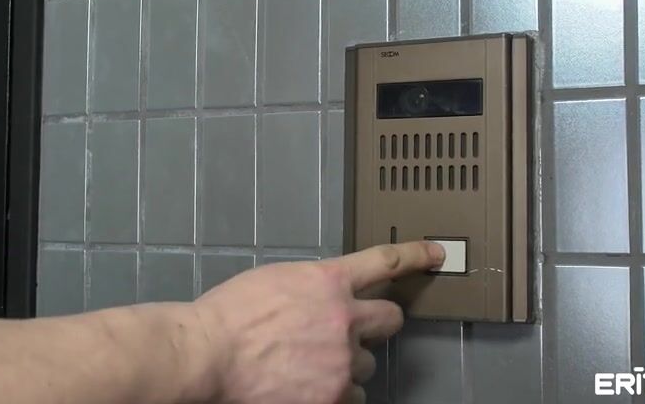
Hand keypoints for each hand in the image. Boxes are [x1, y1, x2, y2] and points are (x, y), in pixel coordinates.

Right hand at [192, 241, 445, 403]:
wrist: (207, 355)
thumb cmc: (229, 314)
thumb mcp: (275, 280)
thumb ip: (311, 286)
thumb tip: (327, 297)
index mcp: (328, 281)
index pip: (385, 262)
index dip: (416, 255)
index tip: (436, 254)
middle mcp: (344, 319)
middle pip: (391, 319)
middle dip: (377, 324)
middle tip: (353, 332)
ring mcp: (342, 361)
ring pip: (368, 364)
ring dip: (349, 363)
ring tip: (310, 366)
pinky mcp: (332, 396)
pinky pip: (352, 397)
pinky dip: (336, 393)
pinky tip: (309, 388)